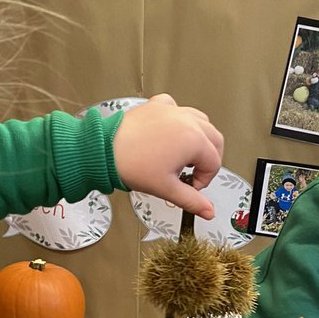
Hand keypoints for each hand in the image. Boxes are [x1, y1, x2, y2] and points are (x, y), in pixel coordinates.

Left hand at [112, 93, 223, 219]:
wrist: (103, 150)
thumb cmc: (132, 165)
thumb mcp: (166, 188)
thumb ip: (192, 201)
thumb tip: (208, 211)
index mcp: (194, 139)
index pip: (214, 162)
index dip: (205, 179)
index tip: (192, 187)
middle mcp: (187, 120)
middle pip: (214, 139)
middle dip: (209, 159)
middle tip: (194, 173)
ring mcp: (173, 110)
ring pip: (201, 121)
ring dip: (199, 138)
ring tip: (185, 155)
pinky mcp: (158, 106)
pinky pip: (177, 108)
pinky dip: (179, 120)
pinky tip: (171, 132)